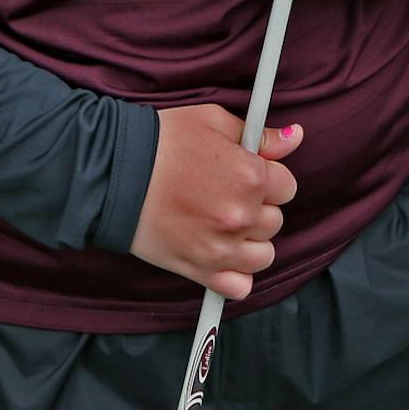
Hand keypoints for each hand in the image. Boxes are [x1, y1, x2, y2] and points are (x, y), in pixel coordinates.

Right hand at [129, 105, 303, 298]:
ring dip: (250, 241)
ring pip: (263, 255)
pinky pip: (240, 287)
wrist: (114, 172)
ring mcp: (221, 247)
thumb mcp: (212, 121)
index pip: (287, 186)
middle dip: (258, 207)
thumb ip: (260, 136)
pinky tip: (221, 254)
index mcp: (250, 176)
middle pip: (275, 220)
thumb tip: (294, 138)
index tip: (250, 174)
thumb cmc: (162, 140)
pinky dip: (236, 275)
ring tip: (224, 224)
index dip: (269, 178)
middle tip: (227, 194)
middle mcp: (241, 215)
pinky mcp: (199, 270)